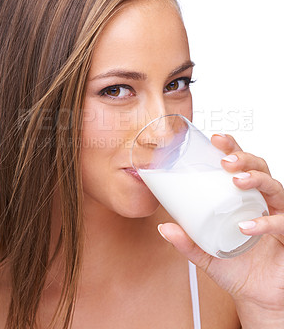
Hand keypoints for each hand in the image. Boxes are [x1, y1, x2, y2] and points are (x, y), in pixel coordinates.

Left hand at [157, 134, 283, 325]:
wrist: (256, 295)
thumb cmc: (235, 267)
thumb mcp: (206, 252)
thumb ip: (187, 241)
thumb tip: (164, 227)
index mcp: (243, 198)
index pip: (240, 166)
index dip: (232, 148)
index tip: (215, 139)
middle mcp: (262, 202)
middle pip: (260, 168)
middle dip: (244, 158)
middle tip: (225, 160)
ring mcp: (277, 215)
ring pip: (275, 187)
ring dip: (256, 179)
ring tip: (237, 181)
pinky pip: (282, 223)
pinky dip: (265, 222)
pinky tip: (247, 225)